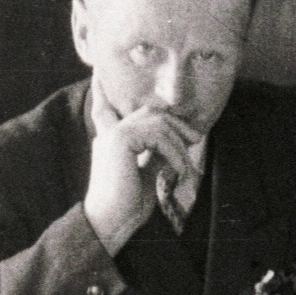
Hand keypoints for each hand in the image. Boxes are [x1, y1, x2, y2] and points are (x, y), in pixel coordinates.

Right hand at [83, 76, 201, 252]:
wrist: (109, 223)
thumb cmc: (127, 206)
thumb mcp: (147, 175)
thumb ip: (156, 155)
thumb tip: (174, 143)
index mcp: (110, 140)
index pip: (104, 108)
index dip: (100, 88)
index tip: (98, 71)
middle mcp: (109, 133)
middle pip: (149, 112)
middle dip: (176, 122)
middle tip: (197, 138)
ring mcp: (113, 135)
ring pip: (157, 123)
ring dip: (179, 145)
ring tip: (186, 169)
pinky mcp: (120, 140)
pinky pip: (157, 135)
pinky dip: (174, 153)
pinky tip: (178, 173)